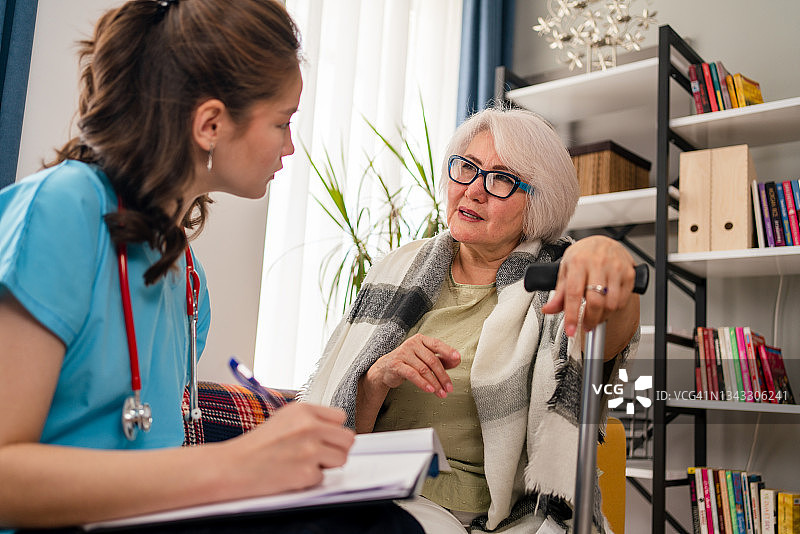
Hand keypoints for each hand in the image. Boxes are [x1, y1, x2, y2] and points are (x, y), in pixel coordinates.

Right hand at [227, 403, 354, 495]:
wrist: (234, 466)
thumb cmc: (257, 445)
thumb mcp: (284, 418)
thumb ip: (312, 419)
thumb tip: (336, 429)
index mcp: (304, 410)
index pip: (341, 417)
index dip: (333, 430)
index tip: (324, 437)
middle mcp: (310, 427)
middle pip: (348, 439)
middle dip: (335, 448)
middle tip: (318, 453)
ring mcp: (310, 450)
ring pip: (341, 459)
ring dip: (326, 464)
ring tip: (303, 462)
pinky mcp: (307, 473)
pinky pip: (324, 478)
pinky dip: (310, 479)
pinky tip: (293, 472)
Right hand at [365, 334, 460, 397]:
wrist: (385, 368)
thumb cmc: (408, 362)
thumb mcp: (425, 358)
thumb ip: (441, 359)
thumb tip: (457, 360)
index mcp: (421, 340)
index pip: (437, 344)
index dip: (448, 351)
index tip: (457, 358)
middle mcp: (412, 344)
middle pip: (432, 360)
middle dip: (442, 376)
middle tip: (449, 388)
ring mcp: (403, 353)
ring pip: (423, 369)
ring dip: (434, 383)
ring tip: (441, 393)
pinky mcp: (396, 364)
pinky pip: (412, 374)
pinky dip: (422, 383)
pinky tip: (429, 390)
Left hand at [541, 236, 635, 336]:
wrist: (603, 242)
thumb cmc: (582, 256)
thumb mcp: (565, 270)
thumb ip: (558, 293)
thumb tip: (548, 310)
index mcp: (578, 262)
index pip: (574, 293)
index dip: (572, 315)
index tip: (571, 330)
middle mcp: (598, 263)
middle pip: (595, 302)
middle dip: (590, 320)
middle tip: (585, 325)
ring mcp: (615, 268)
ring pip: (611, 304)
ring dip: (602, 316)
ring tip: (595, 314)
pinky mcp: (629, 274)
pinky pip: (622, 301)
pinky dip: (614, 309)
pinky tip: (606, 305)